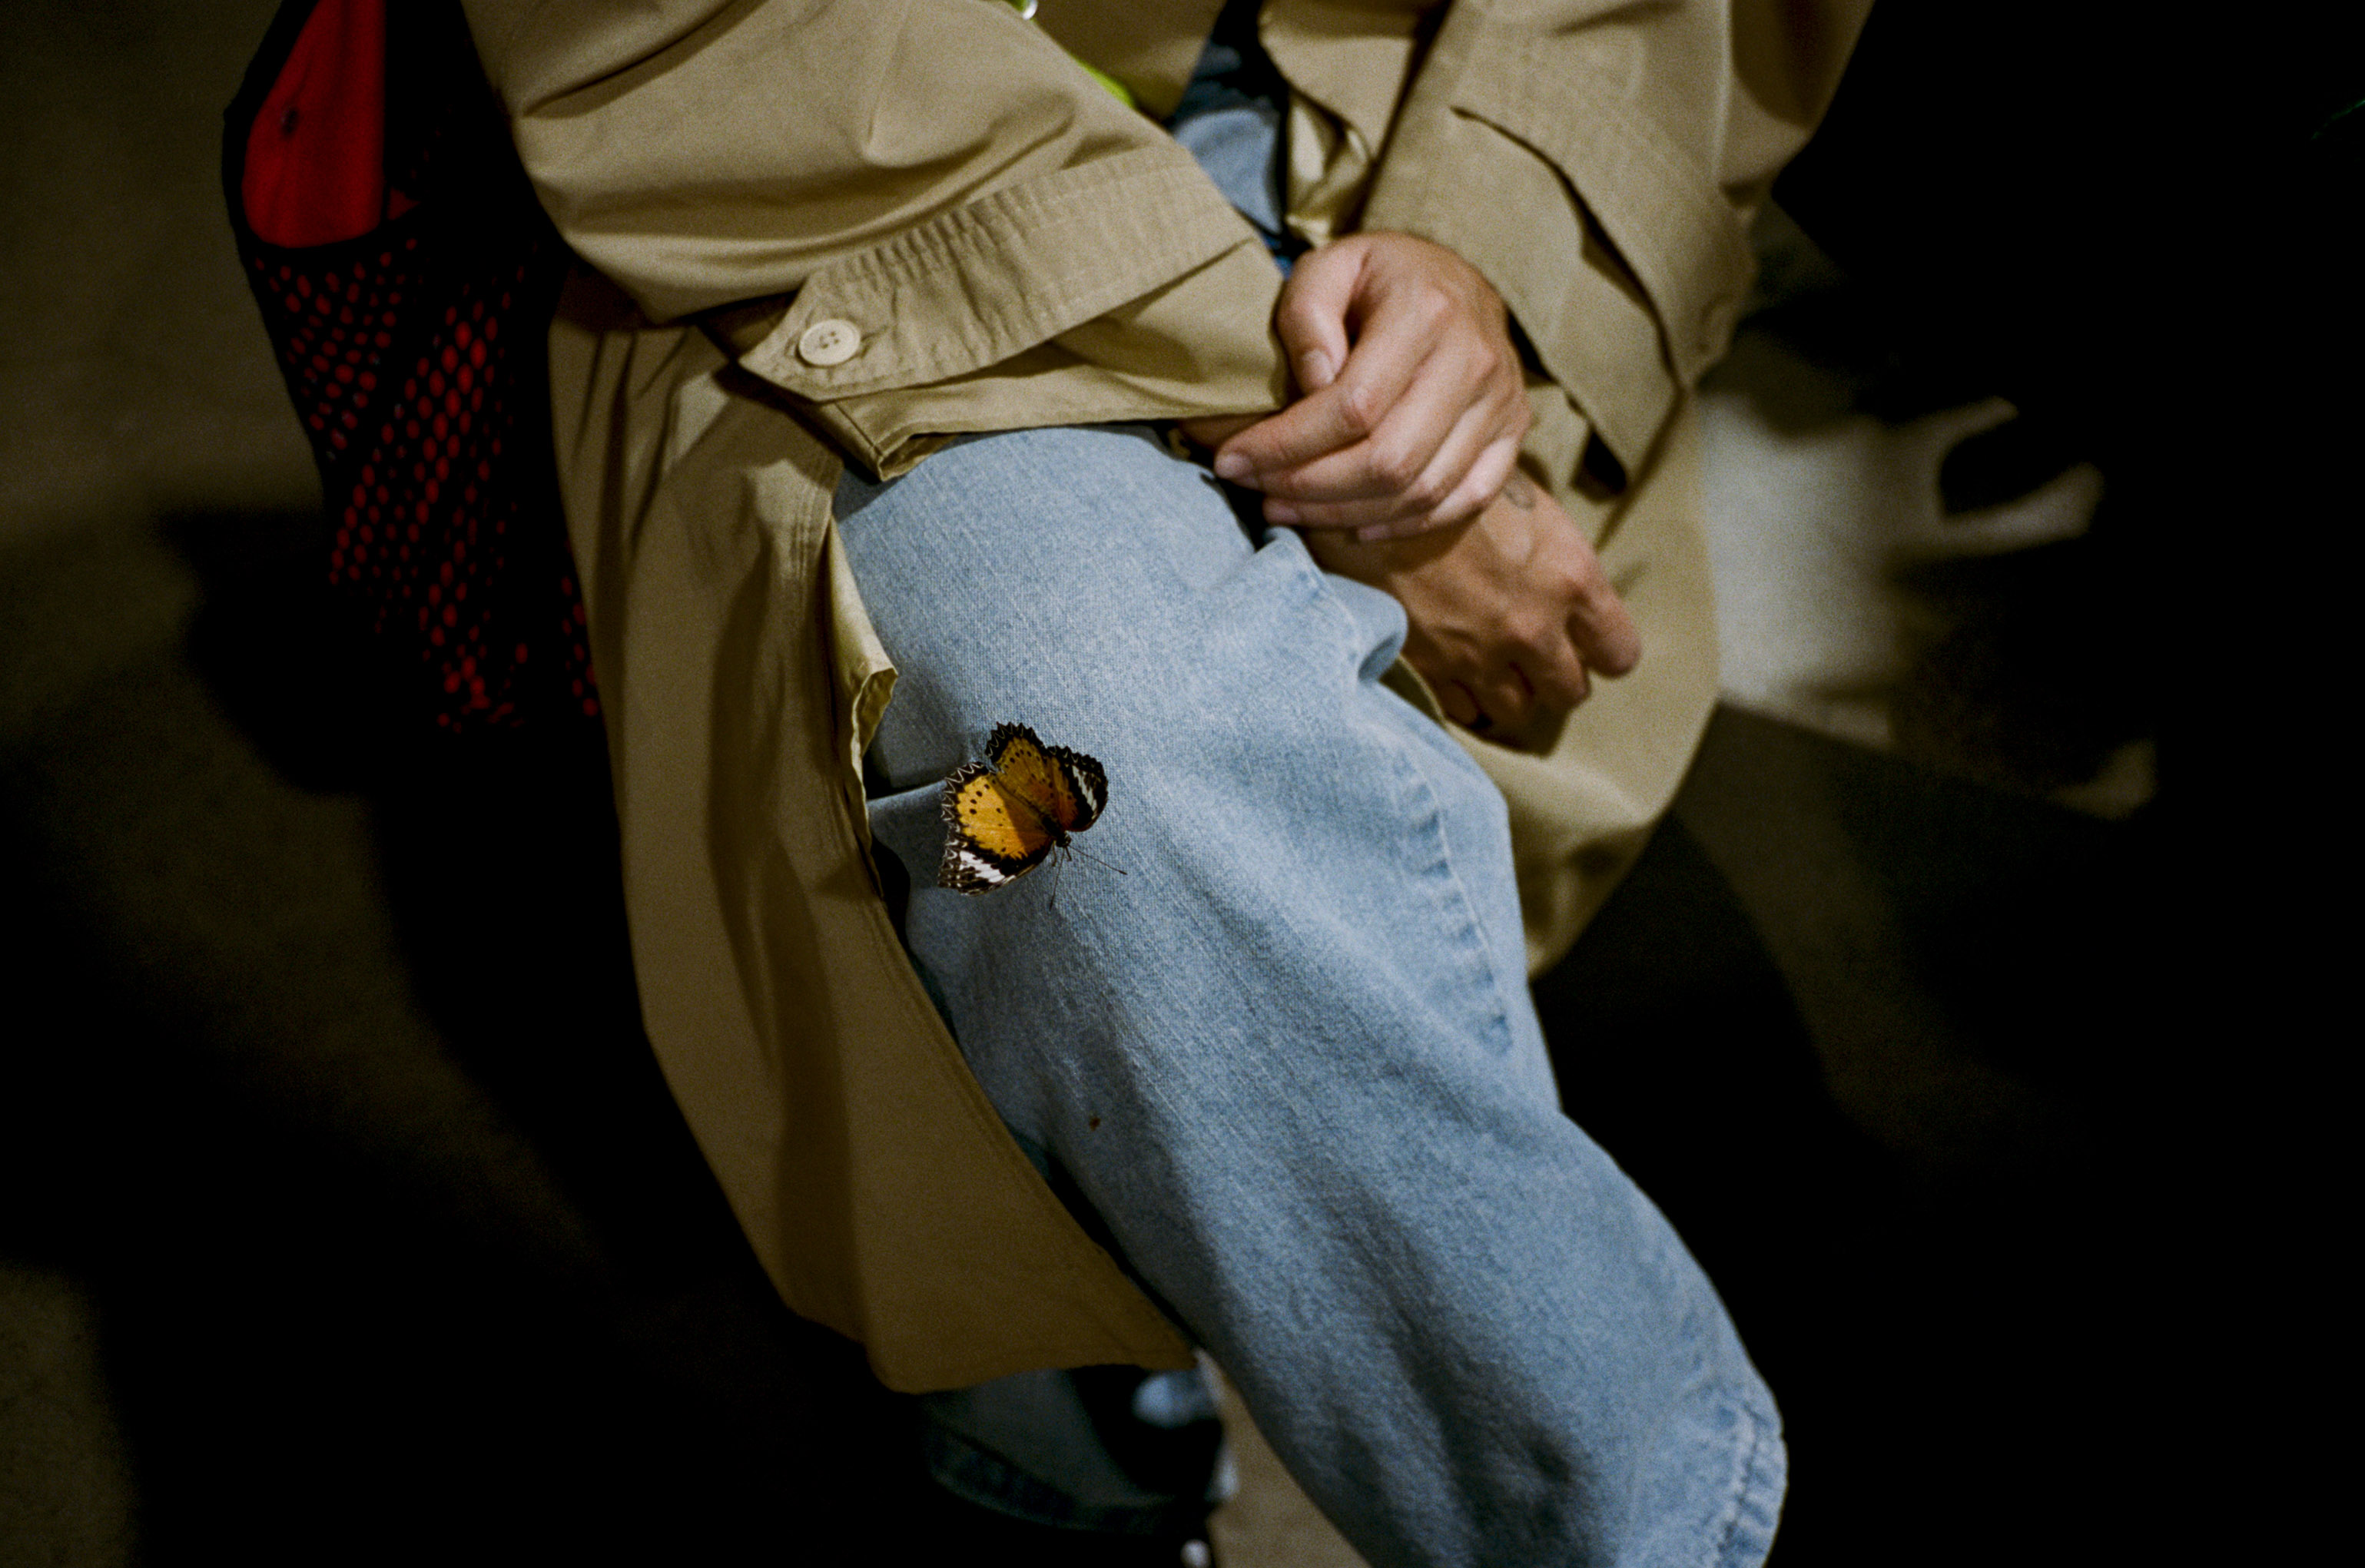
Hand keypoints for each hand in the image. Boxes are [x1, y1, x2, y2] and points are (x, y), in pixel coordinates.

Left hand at [1181, 232, 1529, 539]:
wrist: (1453, 276)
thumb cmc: (1376, 276)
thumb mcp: (1327, 267)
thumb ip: (1306, 316)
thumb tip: (1312, 386)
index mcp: (1427, 311)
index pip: (1353, 406)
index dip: (1286, 444)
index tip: (1232, 460)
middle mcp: (1476, 359)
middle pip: (1388, 459)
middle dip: (1310, 488)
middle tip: (1258, 491)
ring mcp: (1503, 401)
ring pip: (1422, 490)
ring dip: (1345, 514)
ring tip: (1287, 508)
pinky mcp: (1514, 432)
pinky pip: (1464, 501)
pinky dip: (1405, 525)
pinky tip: (1354, 526)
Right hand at [1301, 471, 1640, 736]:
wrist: (1374, 493)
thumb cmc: (1452, 475)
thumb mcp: (1525, 499)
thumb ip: (1553, 551)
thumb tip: (1560, 574)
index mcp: (1571, 577)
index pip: (1620, 652)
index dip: (1603, 651)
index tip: (1585, 642)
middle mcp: (1533, 628)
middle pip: (1570, 692)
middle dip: (1555, 677)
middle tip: (1535, 654)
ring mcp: (1480, 656)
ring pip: (1518, 712)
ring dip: (1509, 692)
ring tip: (1492, 664)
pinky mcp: (1432, 670)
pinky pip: (1464, 712)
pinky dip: (1463, 697)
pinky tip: (1453, 667)